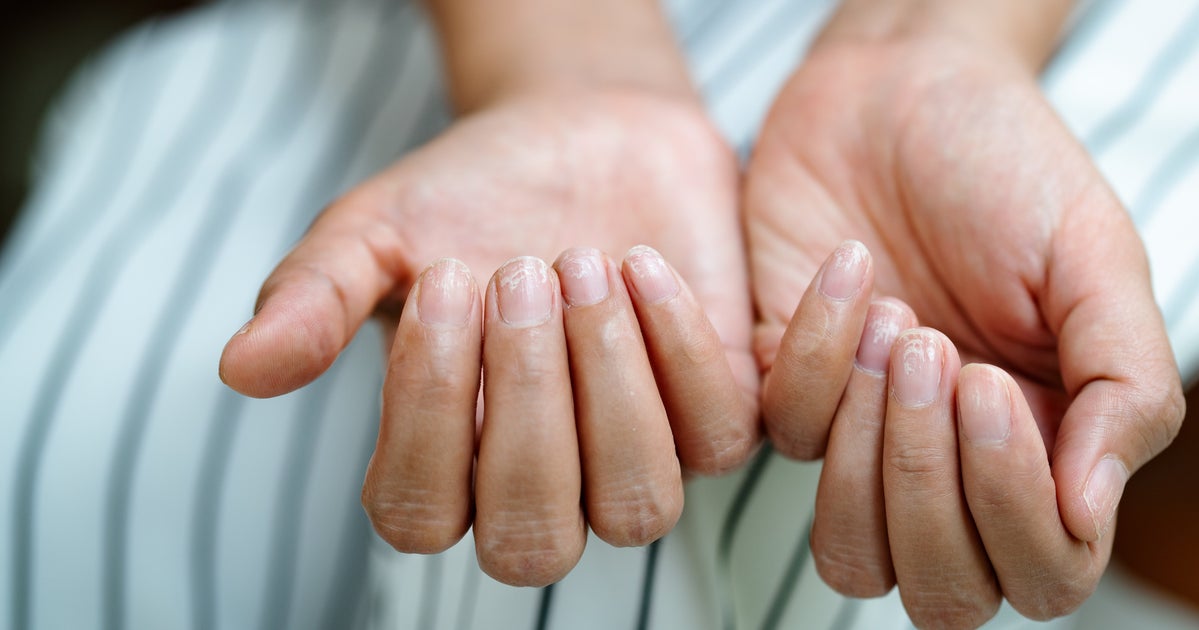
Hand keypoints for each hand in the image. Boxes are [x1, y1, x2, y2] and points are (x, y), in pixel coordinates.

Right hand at [219, 89, 758, 585]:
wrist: (581, 133)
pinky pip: (718, 436)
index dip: (427, 412)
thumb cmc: (470, 196)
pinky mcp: (714, 414)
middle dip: (526, 404)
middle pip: (533, 541)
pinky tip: (641, 262)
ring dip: (608, 385)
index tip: (444, 280)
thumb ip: (314, 299)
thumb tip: (241, 369)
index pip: (419, 516)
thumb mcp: (376, 232)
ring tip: (580, 262)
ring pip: (637, 508)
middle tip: (517, 271)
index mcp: (444, 464)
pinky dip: (679, 347)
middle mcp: (542, 486)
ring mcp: (634, 459)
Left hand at [745, 35, 1184, 625]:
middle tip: (940, 355)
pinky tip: (850, 271)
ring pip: (850, 555)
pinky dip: (814, 353)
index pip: (1041, 571)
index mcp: (1047, 449)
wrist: (897, 92)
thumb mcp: (1094, 259)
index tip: (990, 386)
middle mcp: (952, 465)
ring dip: (869, 456)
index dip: (1013, 510)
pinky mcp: (781, 390)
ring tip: (898, 327)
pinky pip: (783, 434)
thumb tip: (1092, 513)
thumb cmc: (1006, 170)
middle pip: (941, 589)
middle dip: (932, 485)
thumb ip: (1124, 386)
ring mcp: (862, 438)